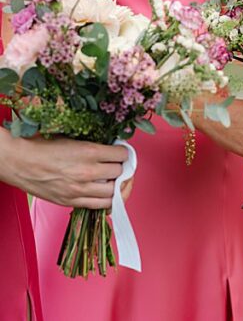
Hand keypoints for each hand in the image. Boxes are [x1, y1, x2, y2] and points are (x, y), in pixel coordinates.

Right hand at [0, 131, 128, 208]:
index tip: (120, 154)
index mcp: (89, 151)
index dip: (123, 153)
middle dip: (120, 169)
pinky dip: (106, 201)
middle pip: (120, 174)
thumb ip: (94, 146)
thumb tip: (112, 150)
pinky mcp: (70, 201)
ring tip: (112, 182)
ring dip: (115, 186)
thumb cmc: (41, 147)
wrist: (17, 161)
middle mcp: (87, 171)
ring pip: (113, 193)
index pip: (122, 155)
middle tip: (116, 167)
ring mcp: (79, 189)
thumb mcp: (72, 139)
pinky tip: (105, 195)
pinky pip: (99, 206)